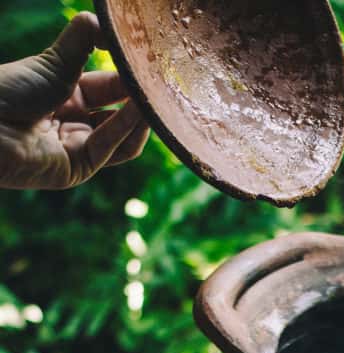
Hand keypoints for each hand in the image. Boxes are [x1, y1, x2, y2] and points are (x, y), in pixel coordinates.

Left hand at [0, 12, 149, 189]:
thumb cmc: (12, 89)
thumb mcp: (55, 59)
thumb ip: (85, 37)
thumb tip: (112, 25)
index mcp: (65, 95)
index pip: (109, 88)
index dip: (129, 77)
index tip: (151, 64)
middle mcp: (73, 122)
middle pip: (120, 113)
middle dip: (140, 99)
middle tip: (162, 84)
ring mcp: (76, 148)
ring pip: (121, 137)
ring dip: (139, 117)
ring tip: (156, 99)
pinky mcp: (78, 170)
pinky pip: (110, 149)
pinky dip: (127, 128)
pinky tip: (139, 110)